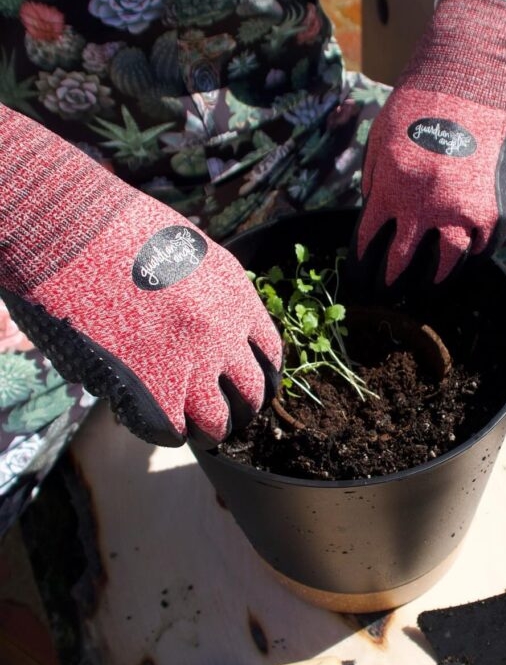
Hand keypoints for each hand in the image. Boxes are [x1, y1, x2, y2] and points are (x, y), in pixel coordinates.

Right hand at [0, 109, 281, 446]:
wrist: (77, 233)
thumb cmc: (119, 231)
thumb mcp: (187, 249)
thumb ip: (205, 290)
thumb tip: (201, 327)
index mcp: (236, 295)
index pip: (269, 351)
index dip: (259, 372)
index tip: (247, 381)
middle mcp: (223, 333)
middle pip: (253, 390)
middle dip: (241, 406)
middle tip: (226, 412)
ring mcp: (192, 363)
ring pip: (219, 420)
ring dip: (209, 427)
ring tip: (198, 430)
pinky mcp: (154, 388)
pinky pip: (172, 430)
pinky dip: (167, 433)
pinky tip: (158, 424)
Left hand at [354, 0, 505, 285]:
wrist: (465, 80)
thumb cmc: (416, 105)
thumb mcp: (380, 143)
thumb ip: (377, 183)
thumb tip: (377, 214)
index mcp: (392, 190)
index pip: (369, 241)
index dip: (361, 263)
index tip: (360, 274)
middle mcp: (425, 207)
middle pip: (403, 261)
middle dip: (390, 280)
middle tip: (387, 290)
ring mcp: (462, 210)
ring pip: (448, 262)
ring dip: (435, 278)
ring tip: (428, 285)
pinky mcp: (491, 206)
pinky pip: (482, 244)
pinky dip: (473, 252)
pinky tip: (464, 256)